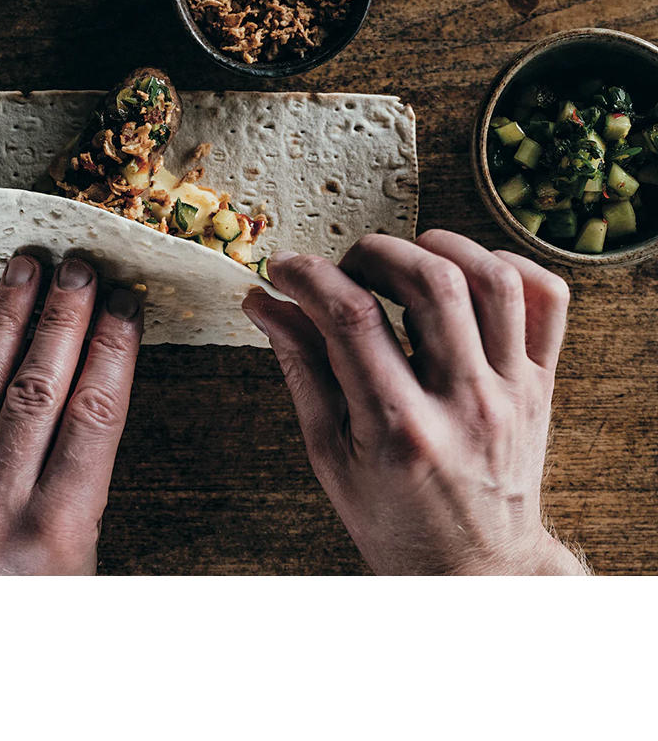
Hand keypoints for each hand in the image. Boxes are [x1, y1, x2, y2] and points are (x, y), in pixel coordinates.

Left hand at [0, 254, 142, 574]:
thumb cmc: (40, 613)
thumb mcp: (87, 561)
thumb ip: (92, 480)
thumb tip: (106, 386)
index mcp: (56, 532)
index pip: (93, 417)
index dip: (112, 351)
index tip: (127, 306)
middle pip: (38, 390)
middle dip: (64, 319)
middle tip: (81, 267)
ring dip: (11, 319)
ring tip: (28, 267)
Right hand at [242, 229, 585, 575]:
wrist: (474, 568)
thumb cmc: (395, 519)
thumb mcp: (329, 456)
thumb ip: (301, 370)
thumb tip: (267, 306)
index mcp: (399, 430)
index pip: (351, 319)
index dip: (307, 276)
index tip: (284, 269)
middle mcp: (464, 405)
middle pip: (430, 283)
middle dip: (372, 252)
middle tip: (345, 269)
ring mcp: (511, 392)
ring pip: (494, 280)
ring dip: (439, 247)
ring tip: (403, 260)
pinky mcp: (541, 385)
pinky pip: (547, 300)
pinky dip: (508, 265)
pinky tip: (465, 274)